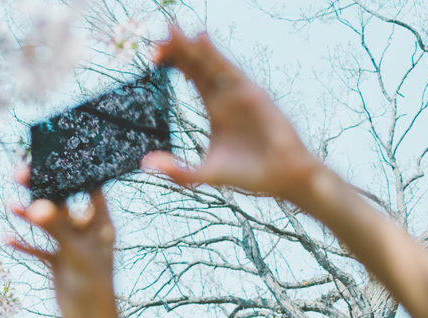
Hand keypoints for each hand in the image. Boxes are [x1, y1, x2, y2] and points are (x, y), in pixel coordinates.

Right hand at [8, 168, 126, 317]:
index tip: (57, 154)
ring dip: (28, 214)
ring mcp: (70, 246)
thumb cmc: (94, 286)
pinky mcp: (57, 262)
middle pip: (63, 202)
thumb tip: (37, 206)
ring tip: (10, 202)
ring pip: (46, 223)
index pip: (91, 189)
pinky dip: (23, 243)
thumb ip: (56, 228)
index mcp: (101, 223)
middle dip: (43, 189)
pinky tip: (7, 238)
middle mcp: (85, 231)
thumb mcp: (75, 253)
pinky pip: (37, 248)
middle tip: (22, 171)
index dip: (76, 172)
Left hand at [142, 25, 325, 198]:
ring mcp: (240, 93)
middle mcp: (226, 94)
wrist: (282, 179)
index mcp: (215, 105)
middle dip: (178, 47)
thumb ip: (177, 171)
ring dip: (192, 45)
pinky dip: (215, 55)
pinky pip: (231, 71)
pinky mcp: (253, 96)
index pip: (191, 73)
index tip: (151, 57)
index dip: (172, 61)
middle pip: (199, 62)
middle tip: (159, 32)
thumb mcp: (206, 174)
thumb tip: (145, 163)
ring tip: (172, 29)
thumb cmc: (248, 174)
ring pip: (211, 62)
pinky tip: (200, 40)